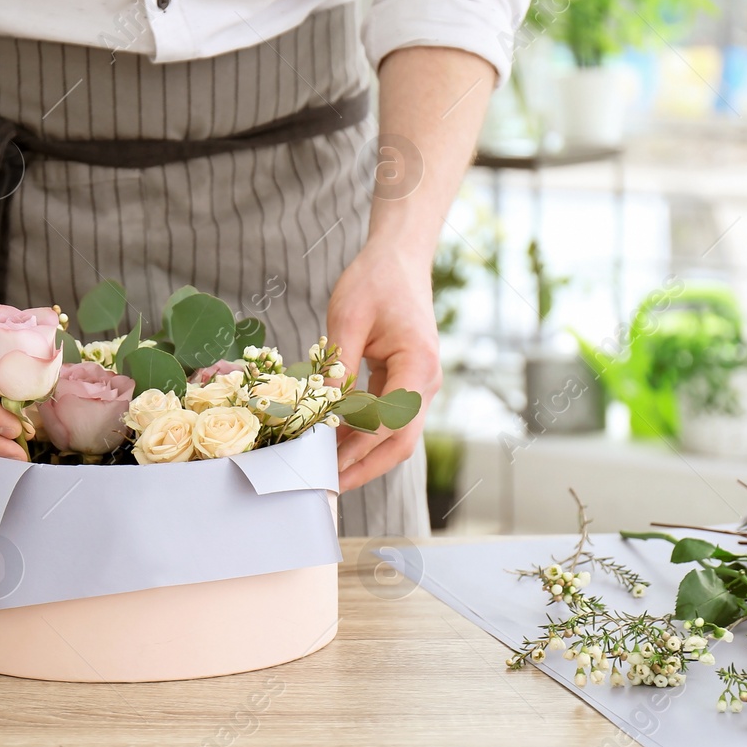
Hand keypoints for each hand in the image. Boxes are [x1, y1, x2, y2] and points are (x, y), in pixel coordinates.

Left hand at [326, 239, 440, 492]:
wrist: (398, 259)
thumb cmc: (374, 280)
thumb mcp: (347, 318)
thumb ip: (337, 366)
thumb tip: (321, 410)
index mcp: (418, 365)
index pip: (391, 421)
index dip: (358, 446)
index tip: (327, 463)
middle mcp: (425, 381)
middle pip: (401, 442)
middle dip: (365, 467)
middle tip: (328, 486)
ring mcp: (417, 385)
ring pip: (395, 436)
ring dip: (362, 455)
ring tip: (324, 470)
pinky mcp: (404, 383)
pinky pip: (386, 419)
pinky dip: (362, 435)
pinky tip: (332, 443)